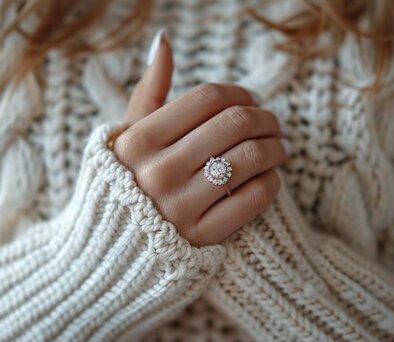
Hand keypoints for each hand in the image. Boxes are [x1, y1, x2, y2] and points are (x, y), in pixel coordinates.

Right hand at [112, 29, 287, 246]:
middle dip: (266, 117)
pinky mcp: (201, 238)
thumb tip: (164, 41)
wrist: (113, 249)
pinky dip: (272, 181)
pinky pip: (254, 197)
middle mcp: (158, 172)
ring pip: (250, 158)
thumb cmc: (126, 183)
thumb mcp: (127, 137)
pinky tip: (269, 177)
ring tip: (279, 147)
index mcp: (138, 141)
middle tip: (273, 123)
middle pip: (235, 123)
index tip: (252, 101)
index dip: (240, 93)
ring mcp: (179, 207)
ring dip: (276, 147)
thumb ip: (149, 90)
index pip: (208, 97)